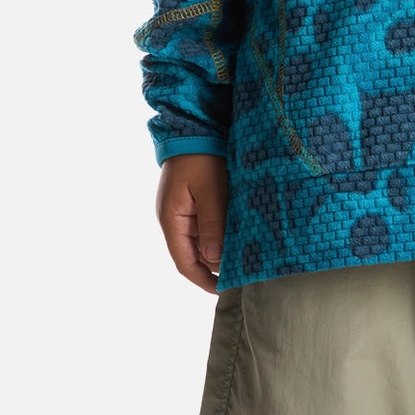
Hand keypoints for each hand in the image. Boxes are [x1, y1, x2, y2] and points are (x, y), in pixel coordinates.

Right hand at [156, 153, 228, 293]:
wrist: (194, 124)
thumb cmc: (201, 155)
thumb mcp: (210, 189)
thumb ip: (213, 224)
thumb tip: (214, 260)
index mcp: (172, 220)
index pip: (185, 263)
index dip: (203, 280)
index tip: (224, 289)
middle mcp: (174, 218)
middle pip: (193, 254)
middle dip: (214, 267)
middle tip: (240, 274)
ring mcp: (183, 209)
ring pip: (201, 240)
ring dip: (218, 249)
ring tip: (242, 257)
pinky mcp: (193, 198)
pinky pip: (205, 224)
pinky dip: (219, 232)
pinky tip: (237, 234)